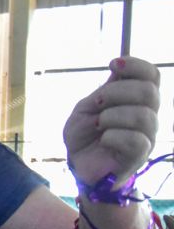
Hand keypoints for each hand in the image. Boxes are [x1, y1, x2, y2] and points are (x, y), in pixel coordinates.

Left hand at [64, 57, 160, 190]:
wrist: (78, 164)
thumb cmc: (84, 135)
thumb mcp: (86, 108)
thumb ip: (104, 90)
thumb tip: (119, 64)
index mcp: (137, 99)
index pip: (152, 75)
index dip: (136, 65)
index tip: (112, 64)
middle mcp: (148, 114)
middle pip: (149, 92)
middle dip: (116, 92)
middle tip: (97, 103)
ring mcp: (147, 135)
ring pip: (143, 116)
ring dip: (113, 116)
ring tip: (99, 124)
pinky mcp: (140, 155)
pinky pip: (136, 140)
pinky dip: (113, 136)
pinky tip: (104, 139)